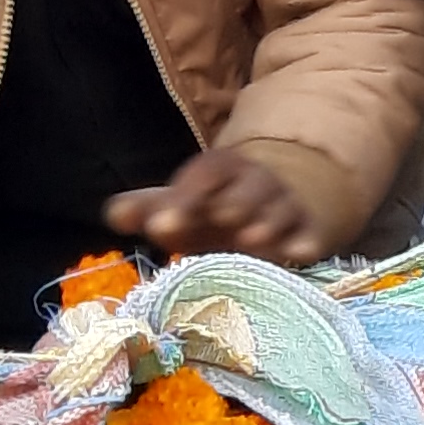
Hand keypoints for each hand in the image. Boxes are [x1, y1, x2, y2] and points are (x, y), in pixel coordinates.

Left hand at [105, 148, 329, 264]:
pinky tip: (298, 254)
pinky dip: (305, 244)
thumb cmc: (214, 209)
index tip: (158, 226)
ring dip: (268, 222)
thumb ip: (149, 208)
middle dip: (235, 202)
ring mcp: (285, 207)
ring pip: (280, 210)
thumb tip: (114, 215)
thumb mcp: (181, 204)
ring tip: (252, 238)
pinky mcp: (307, 232)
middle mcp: (256, 183)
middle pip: (249, 188)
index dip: (183, 196)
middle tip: (219, 217)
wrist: (271, 205)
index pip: (204, 173)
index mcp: (221, 170)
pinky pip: (309, 235)